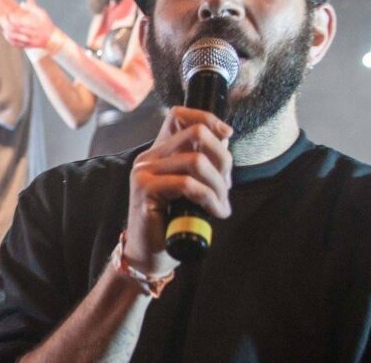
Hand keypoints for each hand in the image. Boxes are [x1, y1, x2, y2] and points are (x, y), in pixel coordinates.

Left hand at [0, 0, 57, 49]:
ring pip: (15, 38)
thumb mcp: (42, 14)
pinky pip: (16, 44)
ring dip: (8, 32)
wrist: (52, 39)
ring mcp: (30, 41)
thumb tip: (24, 0)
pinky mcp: (28, 46)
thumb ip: (33, 7)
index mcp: (35, 25)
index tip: (9, 14)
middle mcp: (32, 34)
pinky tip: (6, 34)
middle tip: (3, 20)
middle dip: (8, 25)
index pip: (20, 21)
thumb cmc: (47, 24)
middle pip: (15, 30)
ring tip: (4, 27)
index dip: (12, 18)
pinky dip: (10, 39)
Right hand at [125, 107, 234, 276]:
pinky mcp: (144, 189)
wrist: (150, 254)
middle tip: (227, 188)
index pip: (179, 116)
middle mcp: (148, 158)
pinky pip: (188, 184)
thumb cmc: (173, 223)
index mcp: (159, 153)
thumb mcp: (191, 188)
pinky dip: (209, 198)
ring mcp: (143, 172)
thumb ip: (202, 164)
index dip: (207, 118)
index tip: (227, 136)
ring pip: (196, 161)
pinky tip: (215, 211)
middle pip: (196, 133)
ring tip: (222, 205)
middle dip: (223, 160)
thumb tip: (224, 139)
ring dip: (219, 185)